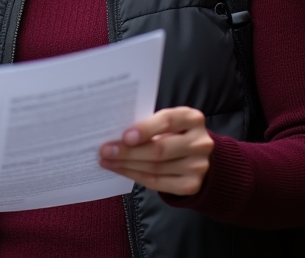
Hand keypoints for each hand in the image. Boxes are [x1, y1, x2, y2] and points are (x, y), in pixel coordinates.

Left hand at [97, 107, 213, 195]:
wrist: (197, 157)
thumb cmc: (174, 134)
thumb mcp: (167, 123)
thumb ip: (148, 126)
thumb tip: (115, 135)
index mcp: (192, 118)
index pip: (168, 121)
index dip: (145, 129)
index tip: (124, 136)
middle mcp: (200, 143)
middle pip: (160, 150)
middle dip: (128, 152)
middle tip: (105, 151)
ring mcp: (199, 166)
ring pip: (155, 168)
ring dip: (126, 165)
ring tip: (107, 161)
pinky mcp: (192, 185)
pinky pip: (157, 183)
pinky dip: (135, 176)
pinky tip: (120, 170)